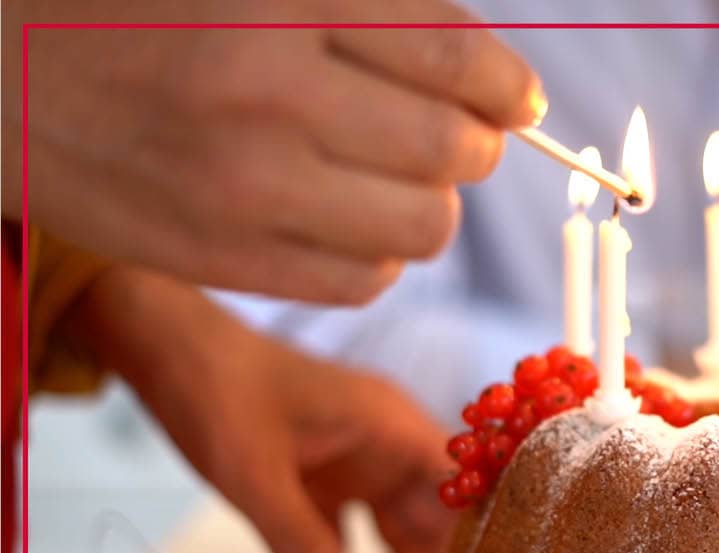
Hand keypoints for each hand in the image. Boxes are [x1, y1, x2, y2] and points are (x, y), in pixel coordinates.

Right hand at [3, 0, 544, 303]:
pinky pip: (364, 281)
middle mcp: (268, 94)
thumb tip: (485, 76)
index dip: (507, 85)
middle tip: (453, 132)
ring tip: (391, 175)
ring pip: (424, 227)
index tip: (517, 98)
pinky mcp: (222, 259)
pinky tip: (346, 219)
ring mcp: (245, 189)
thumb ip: (362, 9)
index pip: (454, 58)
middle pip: (455, 150)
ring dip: (431, 202)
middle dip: (475, 142)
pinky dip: (378, 254)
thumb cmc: (123, 7)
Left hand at [66, 265, 457, 552]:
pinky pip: (350, 533)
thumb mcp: (255, 472)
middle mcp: (387, 446)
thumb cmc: (219, 394)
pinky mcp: (324, 481)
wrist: (168, 353)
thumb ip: (297, 540)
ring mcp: (358, 463)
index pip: (463, 482)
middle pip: (435, 515)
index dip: (477, 531)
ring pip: (396, 529)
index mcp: (392, 427)